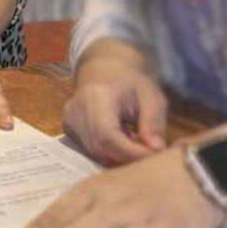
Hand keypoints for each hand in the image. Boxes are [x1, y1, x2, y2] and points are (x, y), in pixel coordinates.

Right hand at [66, 50, 167, 164]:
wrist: (105, 70)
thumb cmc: (131, 82)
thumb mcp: (151, 96)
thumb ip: (154, 122)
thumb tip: (156, 150)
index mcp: (96, 96)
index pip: (108, 135)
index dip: (131, 152)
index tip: (155, 156)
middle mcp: (75, 112)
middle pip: (101, 149)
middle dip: (129, 158)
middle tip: (150, 153)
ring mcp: (70, 123)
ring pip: (96, 155)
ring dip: (121, 157)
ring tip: (138, 144)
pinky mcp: (70, 132)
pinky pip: (92, 152)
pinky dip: (112, 154)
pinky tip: (124, 142)